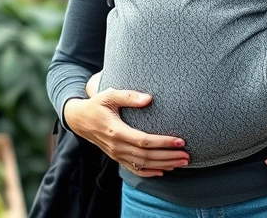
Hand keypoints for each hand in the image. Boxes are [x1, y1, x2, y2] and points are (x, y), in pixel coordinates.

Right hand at [63, 89, 189, 177]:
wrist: (79, 119)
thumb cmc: (97, 104)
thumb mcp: (109, 95)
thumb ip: (129, 96)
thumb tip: (150, 99)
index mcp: (116, 131)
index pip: (144, 141)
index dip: (163, 142)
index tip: (180, 141)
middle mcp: (116, 146)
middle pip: (146, 156)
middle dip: (168, 157)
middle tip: (188, 155)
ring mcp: (116, 154)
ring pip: (142, 164)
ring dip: (164, 165)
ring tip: (182, 162)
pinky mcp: (116, 157)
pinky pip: (133, 169)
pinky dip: (149, 172)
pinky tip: (163, 171)